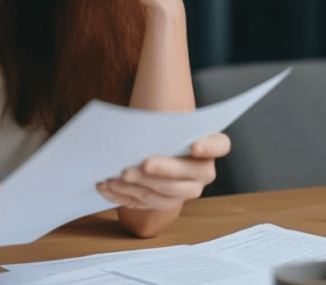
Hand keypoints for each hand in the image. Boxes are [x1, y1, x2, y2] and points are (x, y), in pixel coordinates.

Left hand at [96, 133, 230, 209]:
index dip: (208, 147)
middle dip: (157, 173)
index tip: (194, 145)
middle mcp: (204, 172)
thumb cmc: (162, 129)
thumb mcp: (165, 121)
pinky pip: (145, 203)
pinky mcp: (166, 202)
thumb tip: (137, 125)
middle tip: (134, 167)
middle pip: (185, 177)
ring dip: (136, 188)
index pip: (219, 146)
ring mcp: (186, 191)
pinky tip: (105, 188)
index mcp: (211, 146)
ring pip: (163, 195)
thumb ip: (159, 122)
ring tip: (112, 179)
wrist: (157, 147)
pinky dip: (123, 196)